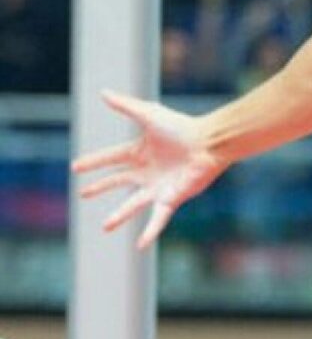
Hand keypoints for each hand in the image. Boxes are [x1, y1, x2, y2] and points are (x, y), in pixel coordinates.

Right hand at [71, 91, 229, 248]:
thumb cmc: (182, 127)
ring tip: (105, 226)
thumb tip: (103, 92)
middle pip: (119, 181)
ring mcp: (159, 186)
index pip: (111, 158)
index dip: (94, 162)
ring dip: (120, 215)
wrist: (209, 143)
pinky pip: (158, 218)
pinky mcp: (171, 198)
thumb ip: (126, 106)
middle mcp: (148, 171)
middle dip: (102, 186)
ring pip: (133, 204)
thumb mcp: (149, 115)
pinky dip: (150, 232)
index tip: (75, 167)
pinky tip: (140, 245)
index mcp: (140, 152)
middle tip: (84, 193)